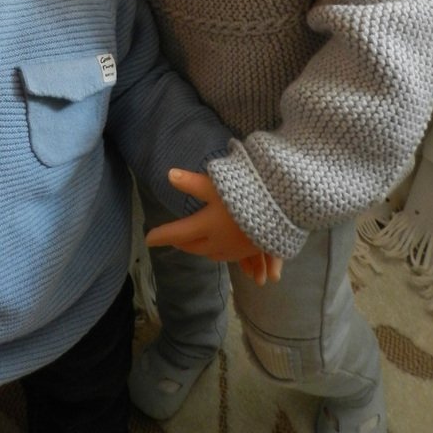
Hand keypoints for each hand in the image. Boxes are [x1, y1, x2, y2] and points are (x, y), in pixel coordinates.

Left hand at [146, 168, 281, 285]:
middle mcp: (218, 243)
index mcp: (206, 227)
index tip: (148, 239)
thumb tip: (169, 174)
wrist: (283, 210)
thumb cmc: (246, 194)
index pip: (177, 233)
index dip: (161, 235)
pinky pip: (232, 257)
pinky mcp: (251, 250)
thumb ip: (192, 182)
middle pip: (194, 246)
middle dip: (181, 243)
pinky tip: (222, 251)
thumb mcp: (217, 184)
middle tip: (172, 239)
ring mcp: (236, 249)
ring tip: (194, 244)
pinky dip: (221, 254)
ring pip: (212, 254)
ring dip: (200, 249)